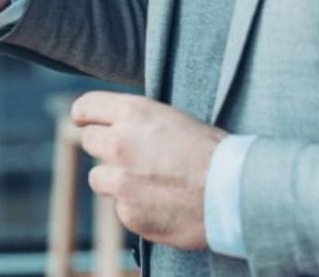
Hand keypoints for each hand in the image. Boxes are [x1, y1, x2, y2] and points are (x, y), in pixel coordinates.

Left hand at [71, 92, 225, 250]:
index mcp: (133, 113)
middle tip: (129, 156)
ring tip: (149, 183)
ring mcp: (121, 181)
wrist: (235, 193)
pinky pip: (121, 207)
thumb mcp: (172, 120)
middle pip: (89, 141)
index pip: (86, 107)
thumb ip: (137, 122)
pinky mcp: (128, 212)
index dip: (84, 114)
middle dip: (105, 147)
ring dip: (116, 180)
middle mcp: (119, 144)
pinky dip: (136, 207)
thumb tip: (114, 124)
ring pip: (99, 178)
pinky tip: (163, 205)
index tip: (83, 120)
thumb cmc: (213, 153)